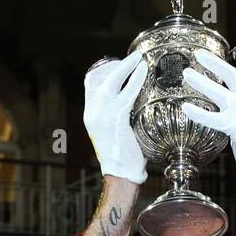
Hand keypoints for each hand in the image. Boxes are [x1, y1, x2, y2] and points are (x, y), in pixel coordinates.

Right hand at [83, 52, 148, 184]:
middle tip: (132, 59)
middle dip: (115, 64)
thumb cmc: (125, 160)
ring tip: (139, 59)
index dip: (104, 69)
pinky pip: (127, 91)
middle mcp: (92, 111)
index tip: (118, 65)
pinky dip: (136, 78)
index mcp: (90, 114)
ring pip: (111, 78)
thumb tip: (139, 105)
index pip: (90, 83)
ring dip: (126, 65)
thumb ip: (122, 117)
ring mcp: (102, 113)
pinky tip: (144, 71)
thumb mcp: (117, 134)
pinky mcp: (116, 117)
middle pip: (98, 76)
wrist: (121, 176)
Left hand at [182, 49, 235, 181]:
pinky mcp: (234, 126)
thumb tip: (226, 97)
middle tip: (198, 55)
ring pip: (219, 92)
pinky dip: (198, 112)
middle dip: (215, 63)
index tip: (213, 60)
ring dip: (202, 82)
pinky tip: (186, 107)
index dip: (229, 68)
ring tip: (187, 75)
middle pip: (232, 75)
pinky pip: (212, 117)